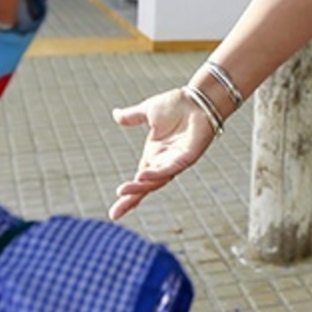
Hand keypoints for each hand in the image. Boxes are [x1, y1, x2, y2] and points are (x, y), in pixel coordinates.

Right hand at [109, 89, 218, 219]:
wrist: (198, 98)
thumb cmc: (178, 105)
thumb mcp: (148, 111)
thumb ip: (132, 116)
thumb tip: (116, 115)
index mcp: (154, 155)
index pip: (138, 180)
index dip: (128, 195)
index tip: (114, 213)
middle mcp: (164, 162)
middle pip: (146, 186)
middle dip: (131, 199)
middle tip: (115, 213)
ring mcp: (176, 161)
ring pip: (156, 181)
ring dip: (140, 187)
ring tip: (123, 192)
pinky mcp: (187, 157)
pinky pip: (170, 168)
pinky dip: (157, 173)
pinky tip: (143, 176)